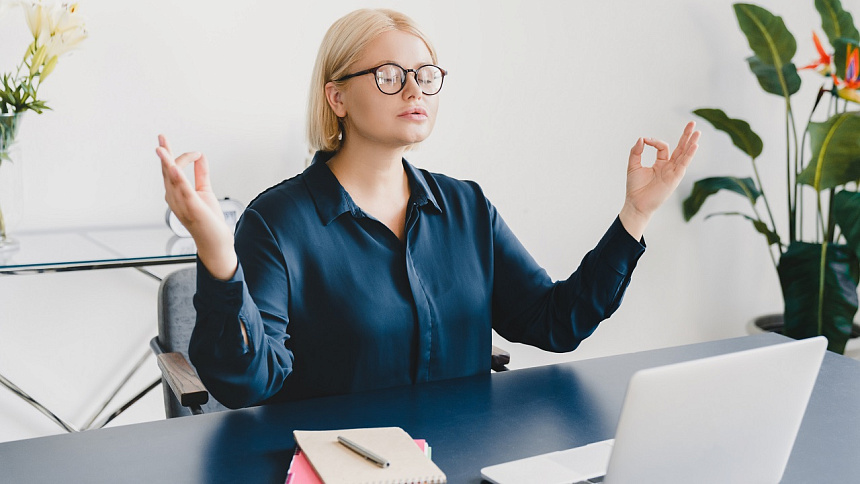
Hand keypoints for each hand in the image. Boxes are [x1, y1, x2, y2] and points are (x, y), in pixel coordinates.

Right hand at [156, 135, 236, 279]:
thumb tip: (201, 157)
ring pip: (172, 180)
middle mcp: (174, 198)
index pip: (170, 170)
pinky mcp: (192, 208)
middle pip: (167, 172)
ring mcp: (182, 204)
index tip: (197, 153)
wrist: (215, 241)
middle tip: (161, 137)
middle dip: (164, 154)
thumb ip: (202, 174)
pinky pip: (183, 191)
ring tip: (161, 149)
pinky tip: (174, 168)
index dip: (175, 156)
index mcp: (176, 193)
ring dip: (166, 163)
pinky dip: (178, 178)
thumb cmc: (208, 220)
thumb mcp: (205, 191)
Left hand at [619, 122, 700, 238]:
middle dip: (686, 136)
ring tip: (697, 132)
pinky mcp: (675, 178)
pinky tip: (694, 145)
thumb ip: (636, 151)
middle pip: (680, 148)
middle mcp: (669, 167)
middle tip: (692, 123)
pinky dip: (689, 154)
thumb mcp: (633, 165)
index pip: (663, 147)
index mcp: (660, 164)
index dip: (654, 141)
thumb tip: (641, 138)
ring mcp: (673, 172)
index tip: (645, 141)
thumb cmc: (635, 187)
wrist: (636, 203)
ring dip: (691, 143)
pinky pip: (683, 164)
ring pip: (684, 155)